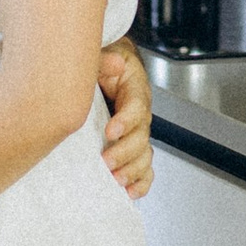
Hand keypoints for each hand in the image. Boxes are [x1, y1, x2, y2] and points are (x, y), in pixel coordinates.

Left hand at [98, 38, 153, 200]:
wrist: (101, 69)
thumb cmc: (101, 62)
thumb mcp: (101, 53)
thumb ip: (104, 59)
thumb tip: (114, 63)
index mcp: (134, 88)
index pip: (137, 106)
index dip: (126, 121)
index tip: (111, 131)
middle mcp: (138, 113)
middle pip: (142, 136)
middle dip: (126, 152)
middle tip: (107, 161)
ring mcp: (135, 132)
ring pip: (144, 154)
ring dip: (132, 170)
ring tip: (116, 179)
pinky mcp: (129, 146)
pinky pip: (143, 168)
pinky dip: (141, 182)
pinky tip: (130, 192)